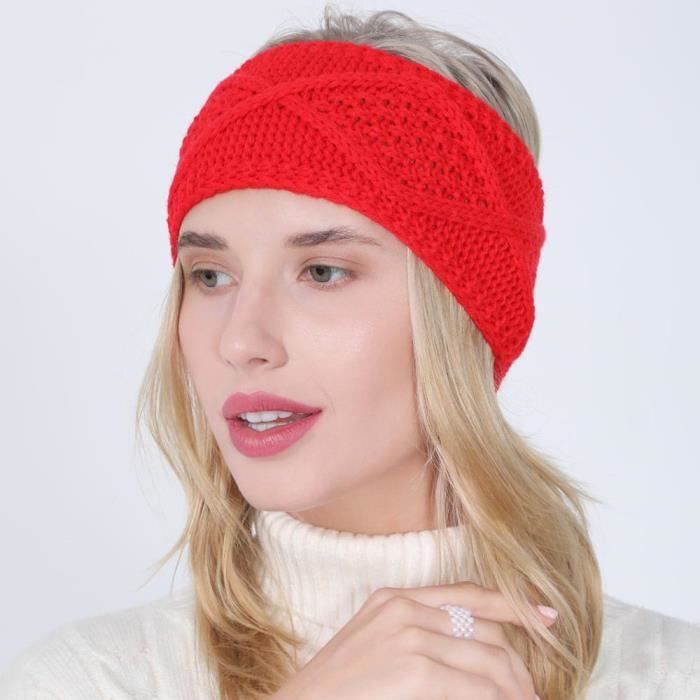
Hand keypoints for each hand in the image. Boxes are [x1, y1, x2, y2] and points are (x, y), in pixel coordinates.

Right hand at [272, 580, 552, 699]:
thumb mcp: (376, 647)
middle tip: (533, 692)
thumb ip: (419, 639)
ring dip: (514, 690)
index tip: (546, 616)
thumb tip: (473, 656)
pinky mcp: (416, 669)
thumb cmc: (337, 689)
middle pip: (485, 633)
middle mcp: (404, 608)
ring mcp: (409, 636)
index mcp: (394, 598)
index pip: (466, 594)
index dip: (511, 605)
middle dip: (517, 666)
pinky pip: (477, 688)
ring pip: (488, 662)